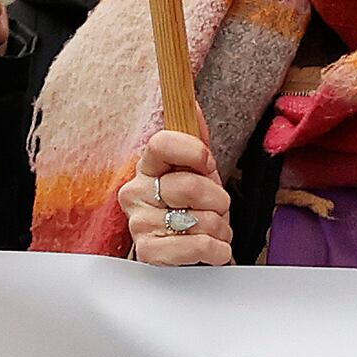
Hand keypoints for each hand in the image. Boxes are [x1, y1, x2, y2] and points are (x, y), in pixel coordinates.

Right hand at [125, 131, 230, 266]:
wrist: (184, 253)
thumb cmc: (190, 209)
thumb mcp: (196, 172)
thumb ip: (196, 141)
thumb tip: (192, 104)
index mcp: (147, 167)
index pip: (161, 143)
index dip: (192, 152)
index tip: (207, 163)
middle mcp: (136, 192)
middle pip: (190, 185)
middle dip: (218, 200)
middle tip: (216, 208)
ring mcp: (140, 223)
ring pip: (201, 219)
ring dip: (220, 228)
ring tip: (211, 230)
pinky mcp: (149, 252)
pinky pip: (199, 246)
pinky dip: (218, 250)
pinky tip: (211, 249)